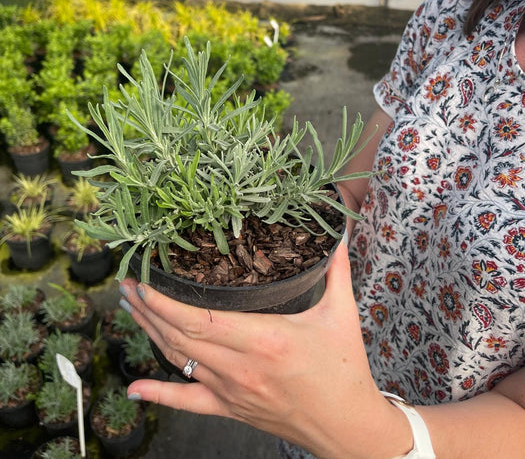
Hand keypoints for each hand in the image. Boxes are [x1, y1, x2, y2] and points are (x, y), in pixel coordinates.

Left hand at [119, 243, 410, 458]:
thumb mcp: (342, 313)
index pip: (200, 320)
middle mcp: (240, 368)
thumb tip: (338, 231)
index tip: (144, 281)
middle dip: (148, 309)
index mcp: (264, 340)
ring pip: (178, 361)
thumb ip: (338, 268)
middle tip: (127, 285)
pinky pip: (187, 402)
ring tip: (130, 308)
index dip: (165, 302)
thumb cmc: (344, 368)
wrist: (347, 426)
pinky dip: (158, 394)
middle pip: (180, 337)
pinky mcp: (230, 409)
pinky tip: (134, 388)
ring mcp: (231, 391)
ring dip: (149, 333)